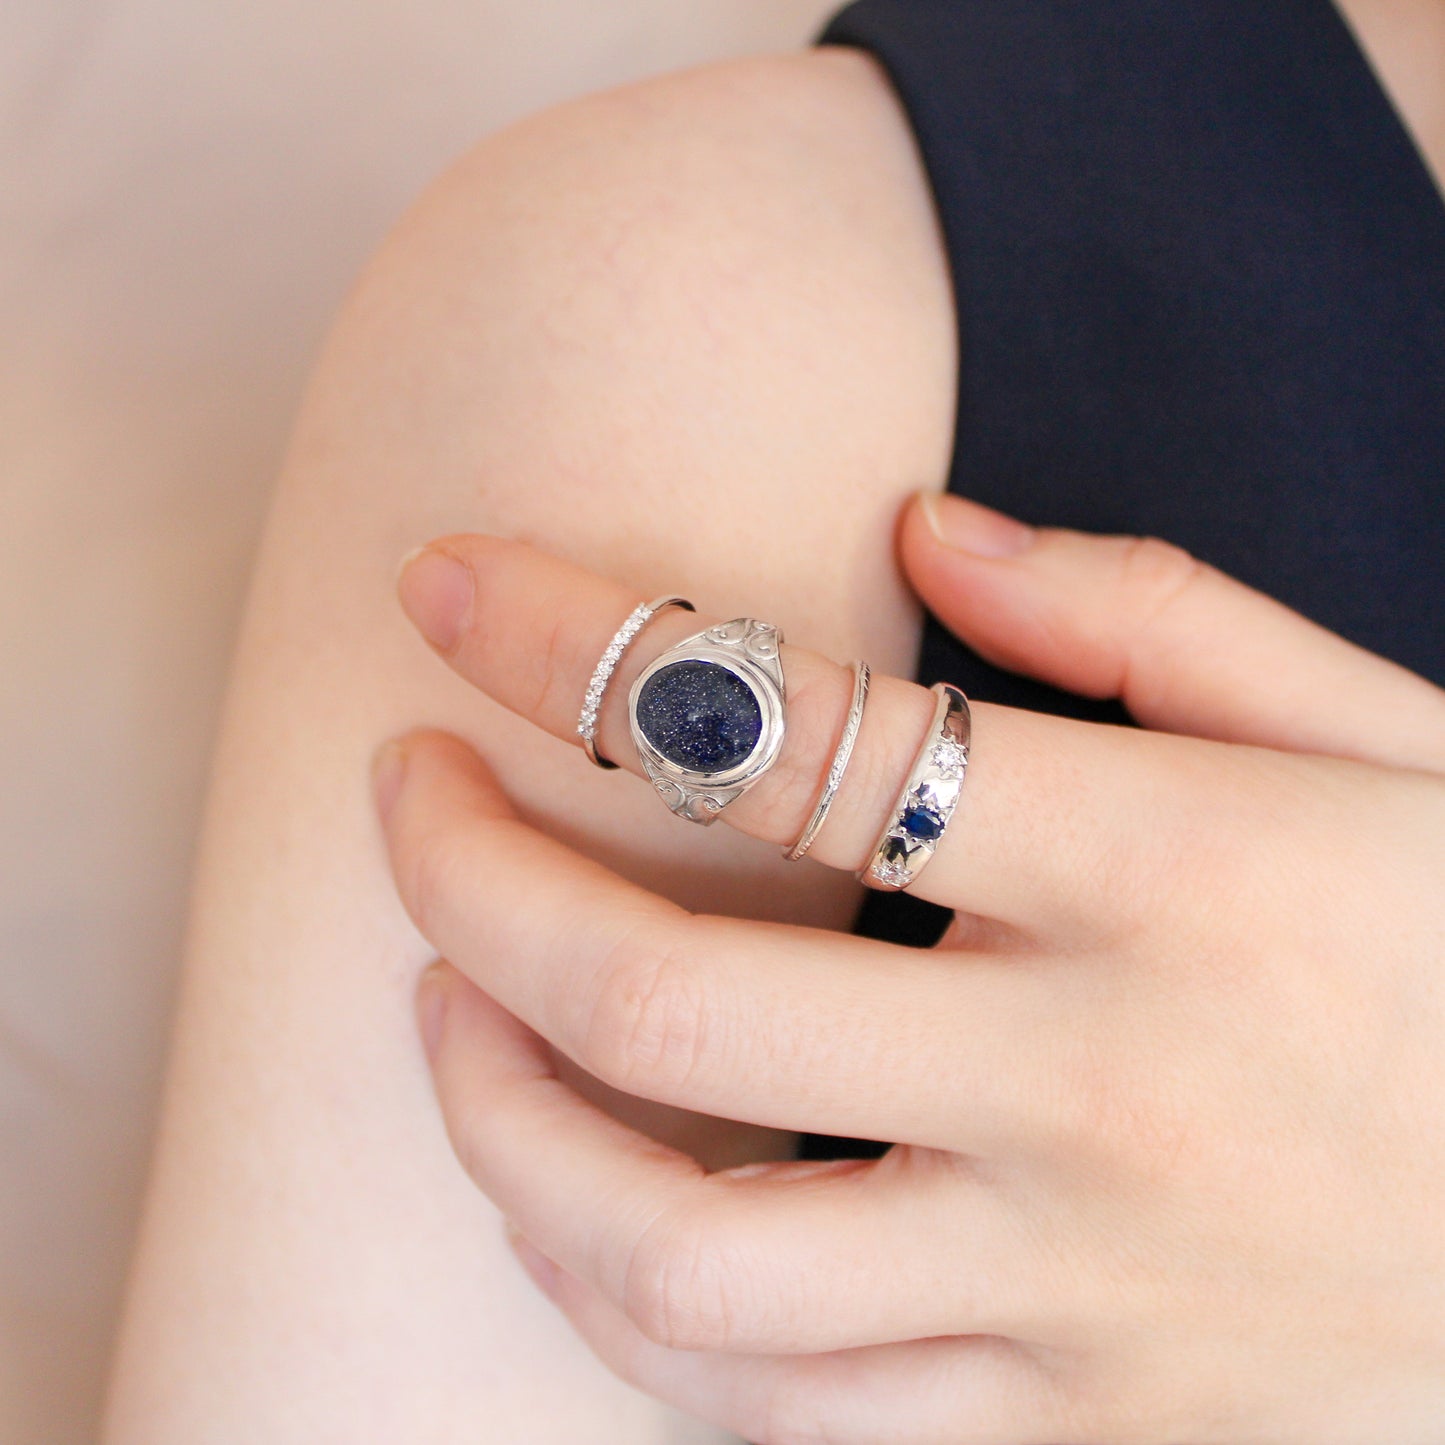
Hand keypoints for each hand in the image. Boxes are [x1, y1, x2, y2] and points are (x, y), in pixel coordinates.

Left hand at [374, 495, 1444, 1442]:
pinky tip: (579, 1206)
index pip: (786, 736)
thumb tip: (930, 530)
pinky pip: (777, 1415)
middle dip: (470, 877)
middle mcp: (1103, 1096)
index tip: (451, 592)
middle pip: (668, 1001)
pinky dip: (623, 1307)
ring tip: (449, 1008)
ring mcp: (1082, 1302)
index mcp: (1179, 877)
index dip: (574, 642)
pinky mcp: (1081, 1441)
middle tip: (409, 798)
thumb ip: (1157, 616)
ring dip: (498, 1122)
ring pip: (677, 1257)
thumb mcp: (1398, 741)